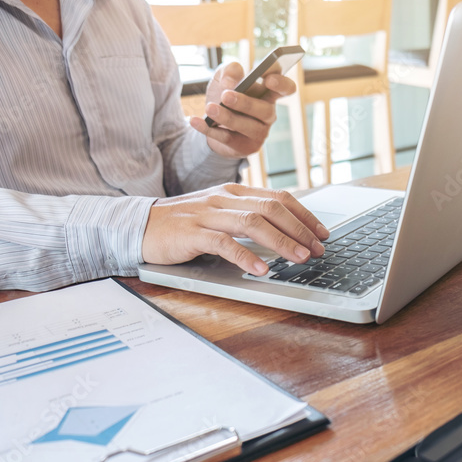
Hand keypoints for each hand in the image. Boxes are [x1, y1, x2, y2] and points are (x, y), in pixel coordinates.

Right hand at [142, 183, 328, 275]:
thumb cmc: (183, 225)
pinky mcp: (192, 233)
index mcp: (234, 192)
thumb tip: (284, 233)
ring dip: (281, 241)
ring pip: (252, 222)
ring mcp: (207, 215)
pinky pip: (223, 243)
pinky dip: (245, 256)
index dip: (304, 215)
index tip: (322, 233)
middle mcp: (224, 199)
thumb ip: (246, 218)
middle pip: (271, 208)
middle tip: (318, 250)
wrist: (139, 226)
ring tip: (300, 258)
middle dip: (299, 229)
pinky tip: (261, 269)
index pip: (278, 197)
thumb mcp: (219, 215)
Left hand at [189, 62, 296, 158]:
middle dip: (246, 103)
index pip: (286, 88)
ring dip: (227, 117)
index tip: (267, 77)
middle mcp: (268, 114)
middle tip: (226, 96)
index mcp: (269, 93)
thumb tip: (231, 82)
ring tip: (209, 109)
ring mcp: (259, 132)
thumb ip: (230, 70)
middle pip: (265, 110)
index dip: (281, 83)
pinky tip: (195, 121)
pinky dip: (209, 130)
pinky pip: (227, 139)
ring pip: (247, 126)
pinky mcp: (245, 147)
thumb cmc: (226, 96)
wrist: (214, 124)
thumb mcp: (225, 77)